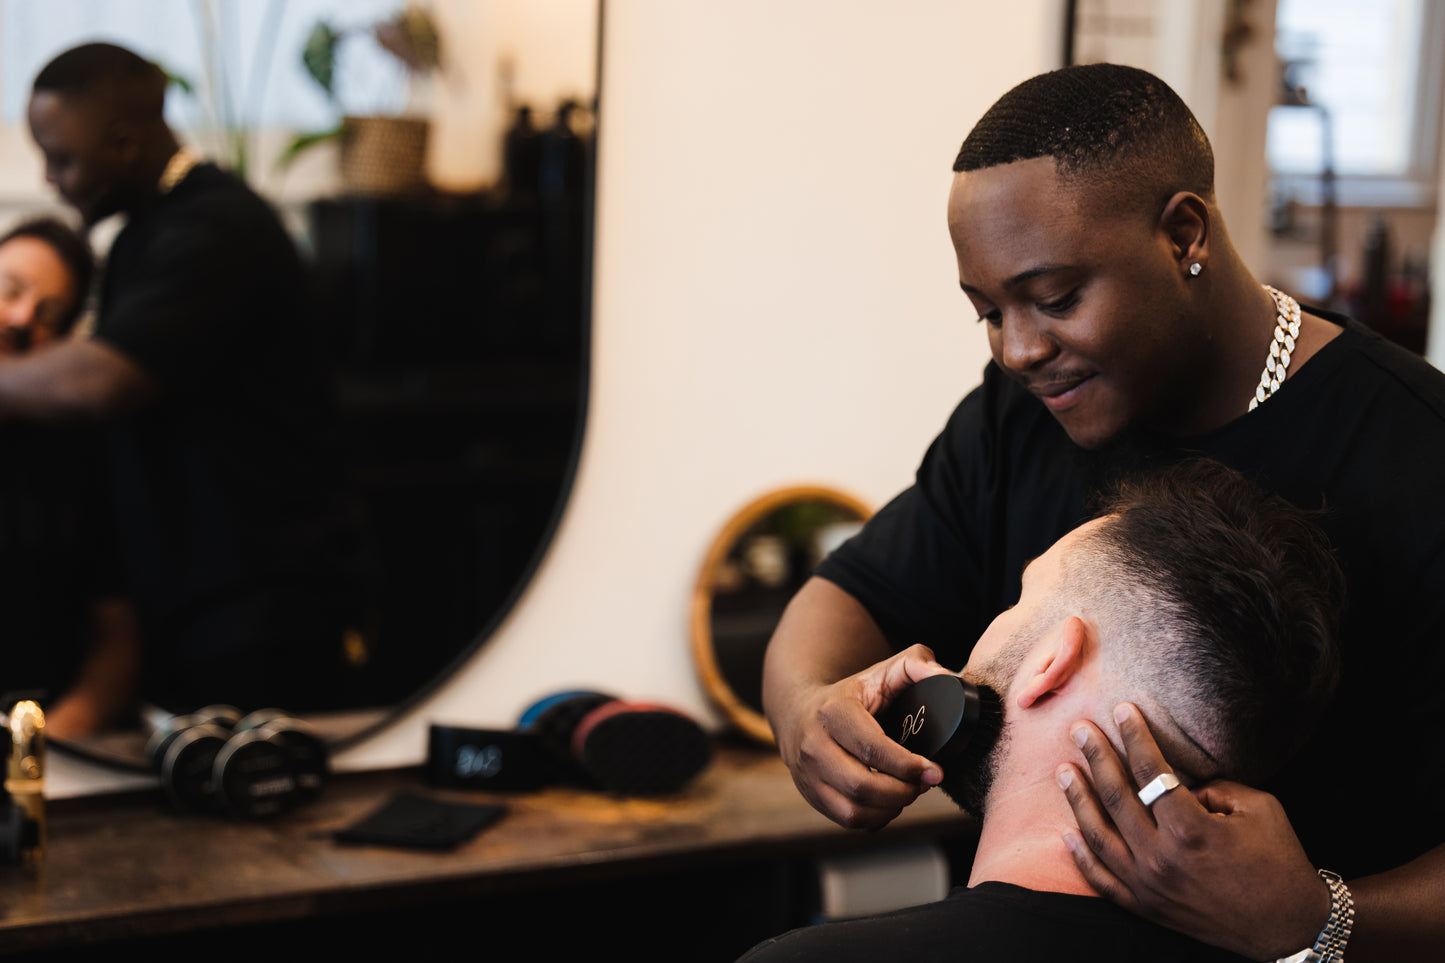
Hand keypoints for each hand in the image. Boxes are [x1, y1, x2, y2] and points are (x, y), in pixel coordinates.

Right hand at [776, 645, 951, 829]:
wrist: (799, 711)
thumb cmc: (850, 695)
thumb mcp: (880, 672)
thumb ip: (915, 663)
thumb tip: (944, 675)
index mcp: (833, 713)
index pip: (871, 749)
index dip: (908, 766)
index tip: (935, 770)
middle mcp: (814, 746)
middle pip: (862, 786)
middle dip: (904, 791)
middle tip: (925, 782)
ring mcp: (808, 775)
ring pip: (854, 811)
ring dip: (891, 808)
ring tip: (908, 791)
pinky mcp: (811, 795)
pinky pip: (847, 820)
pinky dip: (876, 818)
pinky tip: (889, 802)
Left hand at [1057, 702, 1329, 960]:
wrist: (1289, 927)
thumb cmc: (1278, 862)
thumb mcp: (1259, 809)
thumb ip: (1214, 787)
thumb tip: (1180, 783)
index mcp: (1191, 830)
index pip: (1150, 771)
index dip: (1134, 737)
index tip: (1121, 710)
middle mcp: (1162, 858)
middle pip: (1116, 797)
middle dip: (1096, 757)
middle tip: (1079, 729)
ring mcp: (1149, 886)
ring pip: (1099, 836)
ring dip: (1078, 799)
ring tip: (1064, 770)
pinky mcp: (1146, 908)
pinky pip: (1102, 881)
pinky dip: (1081, 857)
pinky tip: (1068, 832)